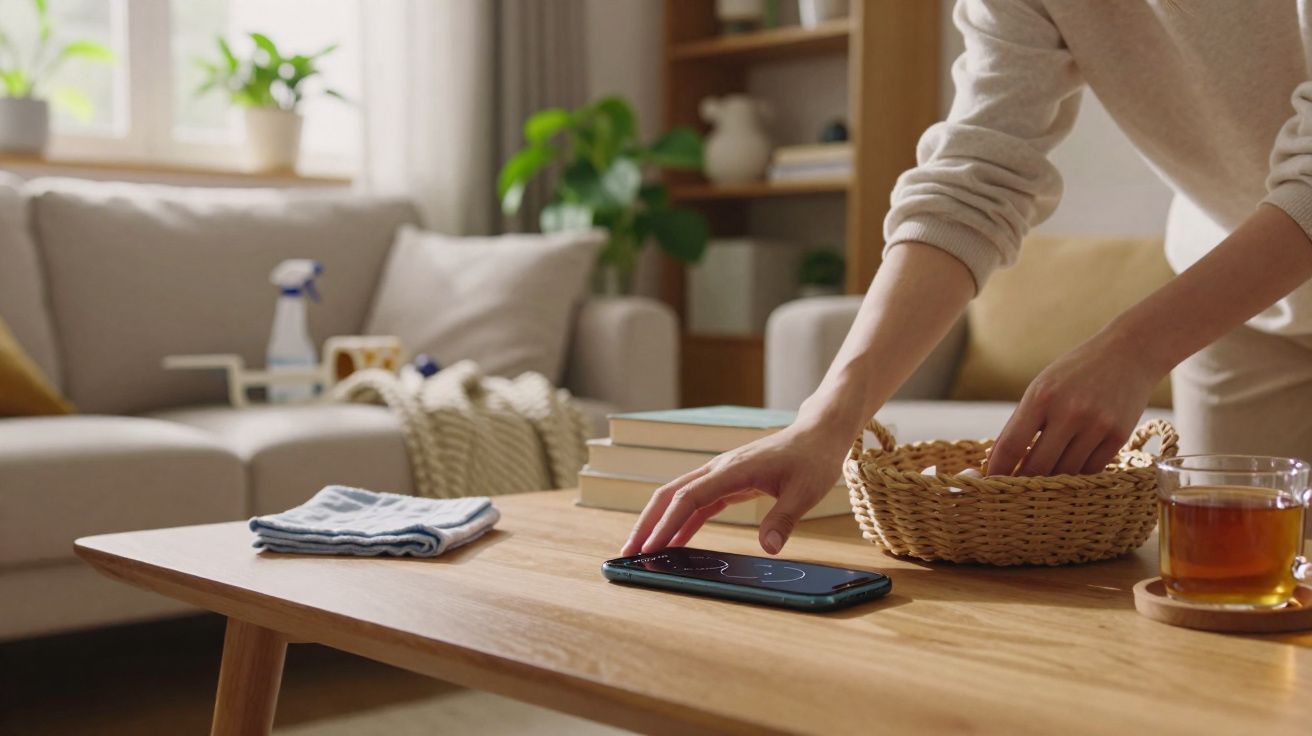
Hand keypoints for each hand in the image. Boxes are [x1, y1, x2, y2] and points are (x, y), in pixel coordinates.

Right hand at [619, 422, 853, 556]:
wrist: (818, 433)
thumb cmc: (812, 458)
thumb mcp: (805, 492)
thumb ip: (784, 519)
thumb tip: (769, 548)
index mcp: (732, 470)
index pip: (688, 498)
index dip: (666, 525)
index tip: (650, 548)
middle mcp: (718, 469)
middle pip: (669, 495)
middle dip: (646, 524)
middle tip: (628, 552)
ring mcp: (720, 474)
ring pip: (677, 497)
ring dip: (658, 522)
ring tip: (641, 550)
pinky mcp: (727, 481)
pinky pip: (696, 502)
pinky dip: (681, 522)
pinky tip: (674, 542)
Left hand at [988, 330, 1161, 476]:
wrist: (1129, 354)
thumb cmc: (1076, 373)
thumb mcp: (1042, 387)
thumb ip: (1023, 422)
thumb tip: (999, 460)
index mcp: (1042, 397)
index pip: (1011, 445)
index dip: (997, 470)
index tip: (989, 484)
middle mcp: (1070, 412)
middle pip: (1037, 466)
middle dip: (1022, 481)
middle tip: (1013, 490)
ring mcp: (1097, 425)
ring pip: (1065, 473)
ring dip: (1051, 481)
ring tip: (1041, 482)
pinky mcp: (1119, 436)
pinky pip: (1091, 470)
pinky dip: (1077, 475)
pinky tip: (1069, 470)